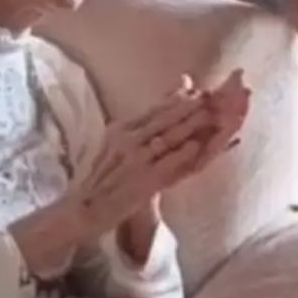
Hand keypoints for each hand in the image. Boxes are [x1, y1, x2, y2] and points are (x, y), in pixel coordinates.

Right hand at [68, 71, 249, 237]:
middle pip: (163, 118)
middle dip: (188, 107)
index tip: (196, 90)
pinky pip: (168, 163)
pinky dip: (184, 153)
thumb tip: (155, 109)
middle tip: (209, 98)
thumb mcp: (115, 144)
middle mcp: (126, 140)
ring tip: (210, 115)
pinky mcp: (145, 179)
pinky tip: (198, 145)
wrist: (87, 208)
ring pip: (168, 136)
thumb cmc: (104, 176)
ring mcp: (136, 159)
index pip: (153, 109)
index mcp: (120, 129)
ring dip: (191, 125)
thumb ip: (137, 126)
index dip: (176, 98)